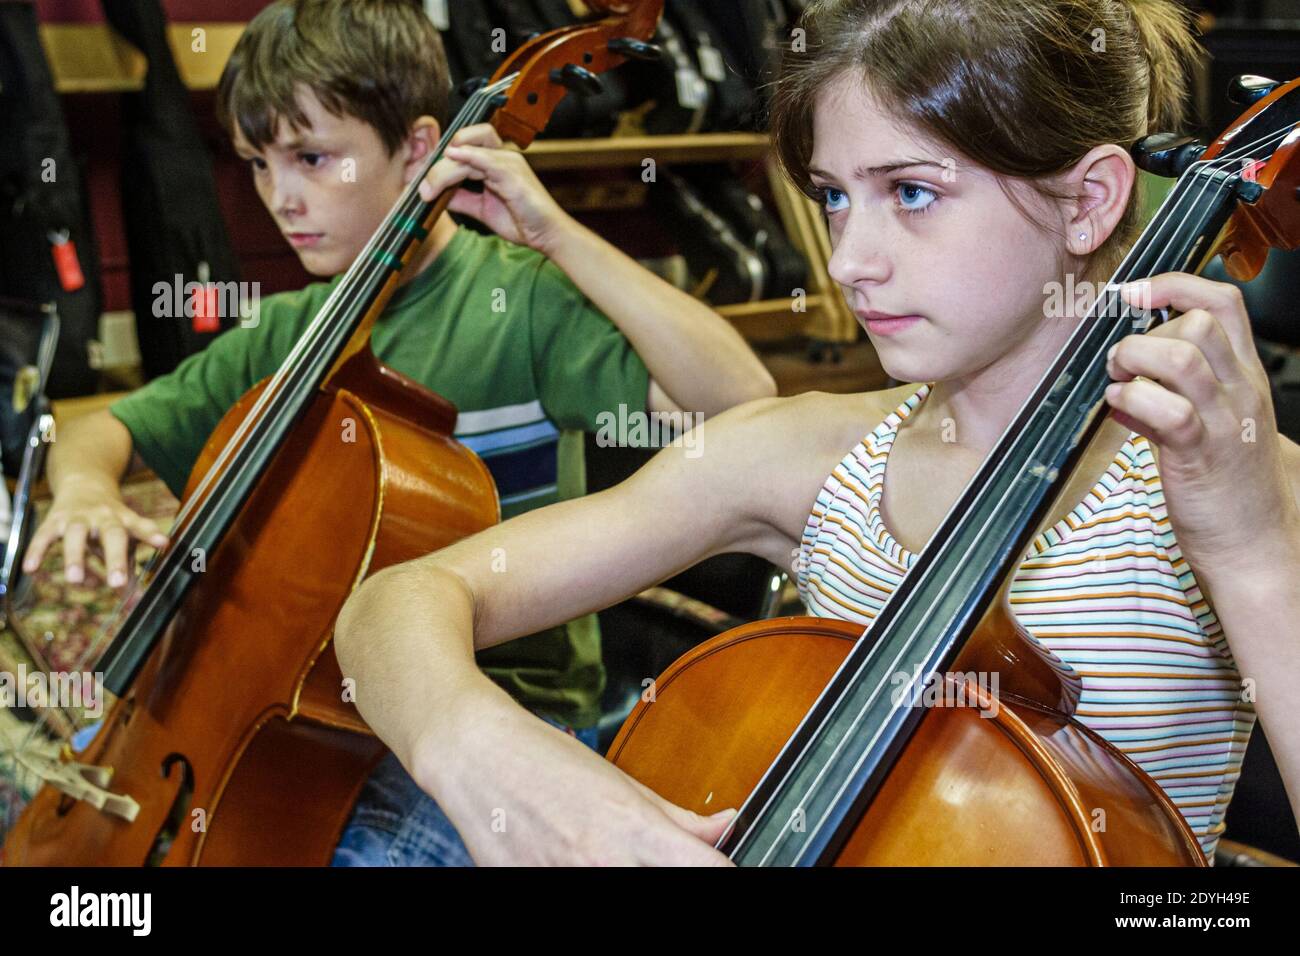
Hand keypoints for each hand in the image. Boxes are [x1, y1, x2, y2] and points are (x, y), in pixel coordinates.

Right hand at [21, 476, 168, 588]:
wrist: (84, 484)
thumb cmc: (110, 522)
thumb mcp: (124, 540)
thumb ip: (131, 573)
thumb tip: (137, 605)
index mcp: (125, 520)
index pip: (140, 527)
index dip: (151, 534)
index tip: (163, 543)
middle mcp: (103, 517)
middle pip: (112, 534)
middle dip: (115, 559)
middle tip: (118, 583)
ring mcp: (77, 518)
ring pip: (76, 535)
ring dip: (75, 557)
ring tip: (75, 581)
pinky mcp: (53, 521)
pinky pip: (43, 537)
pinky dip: (36, 552)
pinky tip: (31, 570)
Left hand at [417, 123, 572, 255]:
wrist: (546, 235)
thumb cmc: (522, 220)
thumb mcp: (480, 209)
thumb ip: (460, 198)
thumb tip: (435, 194)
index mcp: (493, 162)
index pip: (461, 146)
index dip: (439, 157)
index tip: (420, 175)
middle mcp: (500, 157)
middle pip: (461, 143)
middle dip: (437, 163)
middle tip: (422, 186)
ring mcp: (508, 163)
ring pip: (469, 151)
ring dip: (445, 168)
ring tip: (429, 188)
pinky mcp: (513, 174)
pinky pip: (487, 159)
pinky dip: (469, 156)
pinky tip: (453, 158)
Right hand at [419, 696, 735, 865]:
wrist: (474, 754)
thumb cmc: (545, 759)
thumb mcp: (619, 781)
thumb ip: (677, 815)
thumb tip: (724, 827)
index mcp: (633, 827)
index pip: (705, 869)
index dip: (719, 871)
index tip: (717, 867)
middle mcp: (603, 861)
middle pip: (668, 887)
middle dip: (669, 874)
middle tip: (657, 858)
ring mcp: (563, 881)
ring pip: (624, 898)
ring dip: (625, 875)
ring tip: (605, 853)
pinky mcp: (527, 890)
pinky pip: (571, 895)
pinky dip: (579, 881)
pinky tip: (567, 860)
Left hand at [1105, 272, 1299, 573]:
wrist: (1257, 542)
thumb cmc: (1227, 484)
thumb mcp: (1207, 428)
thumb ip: (1169, 400)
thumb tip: (1124, 388)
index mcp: (1245, 376)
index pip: (1224, 304)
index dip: (1176, 285)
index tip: (1135, 292)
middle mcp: (1241, 390)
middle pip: (1198, 322)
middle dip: (1146, 330)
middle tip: (1121, 362)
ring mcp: (1225, 420)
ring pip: (1180, 356)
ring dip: (1132, 359)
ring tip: (1118, 381)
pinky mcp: (1202, 454)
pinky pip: (1167, 410)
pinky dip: (1130, 400)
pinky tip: (1118, 410)